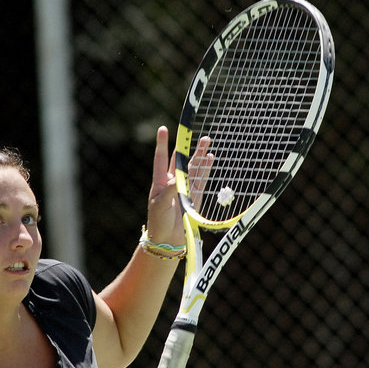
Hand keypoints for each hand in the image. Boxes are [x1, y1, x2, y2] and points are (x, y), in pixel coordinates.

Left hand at [145, 127, 212, 243]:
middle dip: (188, 147)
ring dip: (200, 155)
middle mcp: (172, 182)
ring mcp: (184, 188)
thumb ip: (171, 188)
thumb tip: (180, 175)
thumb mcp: (160, 203)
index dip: (162, 144)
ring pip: (193, 168)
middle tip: (195, 134)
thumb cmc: (158, 221)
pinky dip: (206, 169)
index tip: (162, 128)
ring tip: (207, 141)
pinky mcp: (194, 196)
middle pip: (181, 160)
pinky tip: (210, 158)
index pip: (160, 159)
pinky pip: (201, 180)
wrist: (167, 239)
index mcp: (160, 182)